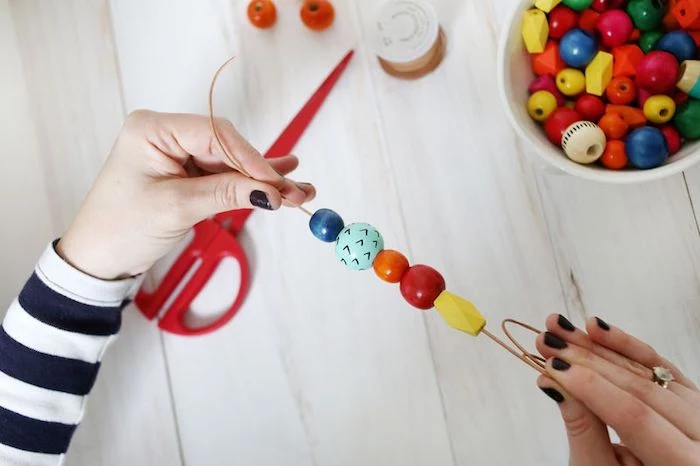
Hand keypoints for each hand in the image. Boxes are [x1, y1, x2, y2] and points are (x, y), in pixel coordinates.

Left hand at [57, 110, 314, 279]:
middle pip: (227, 148)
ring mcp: (178, 154)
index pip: (215, 134)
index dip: (250, 157)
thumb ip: (226, 194)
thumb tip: (271, 192)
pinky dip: (248, 185)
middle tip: (297, 192)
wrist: (97, 258)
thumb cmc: (121, 228)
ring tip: (298, 192)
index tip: (275, 183)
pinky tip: (280, 181)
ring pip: (230, 164)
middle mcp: (167, 134)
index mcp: (153, 129)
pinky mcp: (186, 173)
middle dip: (262, 172)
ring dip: (262, 181)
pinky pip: (223, 176)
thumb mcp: (177, 208)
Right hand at [535, 314, 699, 465]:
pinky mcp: (692, 398)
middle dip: (587, 360)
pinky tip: (596, 328)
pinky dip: (626, 345)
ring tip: (559, 327)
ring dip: (599, 345)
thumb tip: (551, 380)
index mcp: (686, 465)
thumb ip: (582, 428)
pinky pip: (659, 365)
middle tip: (546, 339)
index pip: (635, 417)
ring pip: (648, 370)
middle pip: (641, 388)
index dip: (591, 388)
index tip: (551, 366)